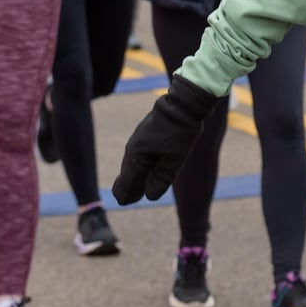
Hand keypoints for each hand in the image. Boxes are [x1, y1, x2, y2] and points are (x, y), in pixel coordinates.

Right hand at [112, 76, 218, 203]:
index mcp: (135, 156)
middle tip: (134, 199)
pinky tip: (148, 171)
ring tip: (140, 190)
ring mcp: (136, 142)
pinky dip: (141, 167)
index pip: (124, 185)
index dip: (127, 197)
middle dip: (131, 189)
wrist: (182, 104)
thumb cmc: (180, 131)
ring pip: (131, 166)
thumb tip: (149, 196)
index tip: (131, 202)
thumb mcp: (175, 159)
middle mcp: (131, 149)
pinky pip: (137, 157)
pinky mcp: (143, 137)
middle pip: (125, 177)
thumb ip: (161, 179)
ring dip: (136, 178)